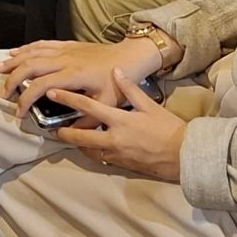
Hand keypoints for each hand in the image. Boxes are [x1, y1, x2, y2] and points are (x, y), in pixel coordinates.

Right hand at [0, 36, 162, 120]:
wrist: (130, 57)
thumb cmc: (117, 82)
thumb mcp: (106, 105)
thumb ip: (87, 120)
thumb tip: (69, 132)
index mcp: (73, 75)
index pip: (40, 86)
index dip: (25, 99)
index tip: (19, 112)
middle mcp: (64, 60)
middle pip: (30, 66)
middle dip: (12, 79)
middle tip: (3, 93)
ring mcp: (65, 50)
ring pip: (33, 52)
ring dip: (14, 60)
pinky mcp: (67, 45)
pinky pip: (42, 44)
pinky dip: (26, 47)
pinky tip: (15, 51)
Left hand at [54, 70, 189, 181]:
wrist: (184, 156)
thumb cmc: (169, 128)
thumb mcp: (150, 105)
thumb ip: (130, 89)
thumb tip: (116, 71)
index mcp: (120, 121)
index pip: (88, 108)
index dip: (68, 99)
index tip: (52, 93)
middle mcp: (114, 139)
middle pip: (80, 137)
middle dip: (64, 133)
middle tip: (52, 129)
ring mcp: (117, 155)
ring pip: (89, 151)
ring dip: (78, 144)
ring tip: (70, 137)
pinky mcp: (122, 165)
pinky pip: (101, 158)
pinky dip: (93, 152)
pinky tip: (91, 147)